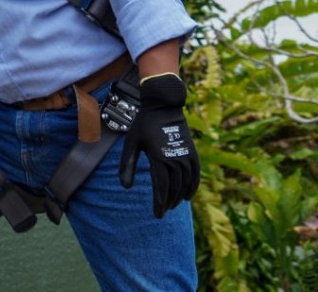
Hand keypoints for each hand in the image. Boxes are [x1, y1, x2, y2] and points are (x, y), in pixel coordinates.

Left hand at [119, 73, 199, 217]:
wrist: (163, 106)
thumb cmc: (143, 125)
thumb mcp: (131, 143)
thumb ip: (128, 165)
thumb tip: (126, 187)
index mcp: (159, 158)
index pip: (161, 188)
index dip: (160, 203)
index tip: (157, 214)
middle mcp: (175, 159)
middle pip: (174, 188)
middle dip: (168, 203)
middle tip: (162, 212)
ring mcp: (186, 156)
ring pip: (186, 184)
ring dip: (179, 197)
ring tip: (171, 205)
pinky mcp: (193, 153)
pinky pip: (196, 175)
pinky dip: (193, 187)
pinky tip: (187, 196)